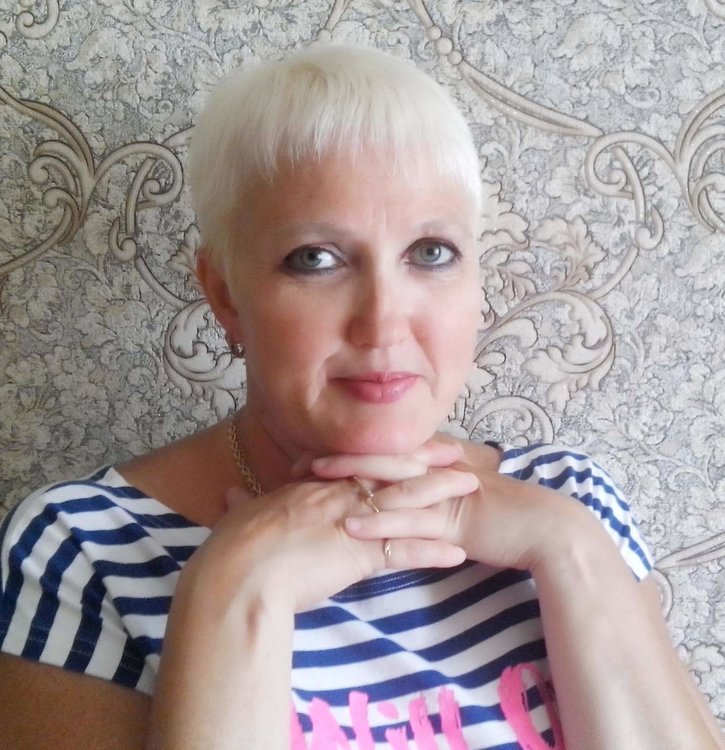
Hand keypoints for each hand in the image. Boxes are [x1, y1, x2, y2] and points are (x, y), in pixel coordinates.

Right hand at [181, 470, 473, 613]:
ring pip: (406, 501)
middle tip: (459, 454)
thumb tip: (229, 494)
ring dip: (442, 495)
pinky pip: (404, 552)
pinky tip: (457, 555)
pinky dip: (432, 553)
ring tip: (472, 489)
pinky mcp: (359, 554)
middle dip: (429, 461)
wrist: (239, 573)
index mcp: (313, 486)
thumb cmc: (235, 546)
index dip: (389, 452)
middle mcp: (338, 494)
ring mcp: (352, 521)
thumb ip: (242, 505)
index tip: (411, 444)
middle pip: (392, 472)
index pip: (360, 463)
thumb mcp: (239, 517)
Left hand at [312, 438, 589, 572]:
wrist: (542, 528)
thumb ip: (427, 490)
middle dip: (337, 461)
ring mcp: (442, 495)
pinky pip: (411, 522)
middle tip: (296, 464)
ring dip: (348, 484)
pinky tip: (351, 528)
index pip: (382, 453)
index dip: (346, 455)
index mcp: (432, 464)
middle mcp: (433, 472)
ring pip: (388, 485)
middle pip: (378, 460)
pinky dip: (380, 525)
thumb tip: (396, 492)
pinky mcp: (453, 521)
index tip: (307, 459)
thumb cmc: (498, 515)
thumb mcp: (457, 497)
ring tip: (308, 485)